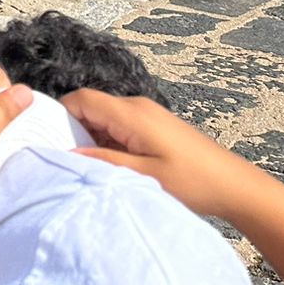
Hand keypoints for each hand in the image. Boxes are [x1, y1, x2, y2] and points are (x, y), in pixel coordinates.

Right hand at [62, 89, 253, 221]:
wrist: (235, 185)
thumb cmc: (193, 182)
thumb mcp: (143, 176)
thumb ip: (104, 161)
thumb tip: (67, 153)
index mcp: (132, 113)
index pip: (81, 99)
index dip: (60, 115)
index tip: (49, 140)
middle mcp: (136, 106)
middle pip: (91, 106)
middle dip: (74, 130)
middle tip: (66, 159)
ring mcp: (147, 114)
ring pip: (104, 117)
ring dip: (93, 138)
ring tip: (90, 166)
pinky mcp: (154, 125)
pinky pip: (119, 126)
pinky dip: (109, 141)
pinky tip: (113, 165)